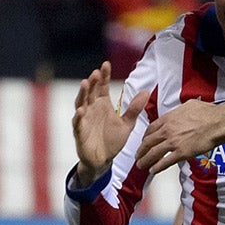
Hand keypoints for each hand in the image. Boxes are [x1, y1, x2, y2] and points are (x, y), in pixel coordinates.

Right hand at [71, 64, 148, 180]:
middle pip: (91, 92)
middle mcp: (92, 109)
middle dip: (93, 82)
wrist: (104, 160)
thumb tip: (146, 92)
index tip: (106, 64)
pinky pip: (78, 123)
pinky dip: (78, 117)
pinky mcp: (80, 133)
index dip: (104, 76)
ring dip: (82, 94)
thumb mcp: (127, 124)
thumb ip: (134, 109)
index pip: (103, 86)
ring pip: (81, 103)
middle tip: (96, 72)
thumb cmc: (112, 140)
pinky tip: (81, 110)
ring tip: (85, 84)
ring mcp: (84, 120)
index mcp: (103, 104)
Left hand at [136, 100, 224, 174]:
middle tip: (138, 156)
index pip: (150, 129)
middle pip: (148, 142)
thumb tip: (178, 112)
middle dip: (141, 150)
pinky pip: (165, 162)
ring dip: (145, 160)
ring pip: (153, 153)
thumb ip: (178, 111)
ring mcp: (174, 142)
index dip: (145, 137)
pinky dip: (157, 167)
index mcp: (168, 118)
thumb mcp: (188, 105)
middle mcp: (167, 130)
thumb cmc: (208, 112)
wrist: (218, 122)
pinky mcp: (182, 153)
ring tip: (141, 165)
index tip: (144, 142)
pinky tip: (153, 171)